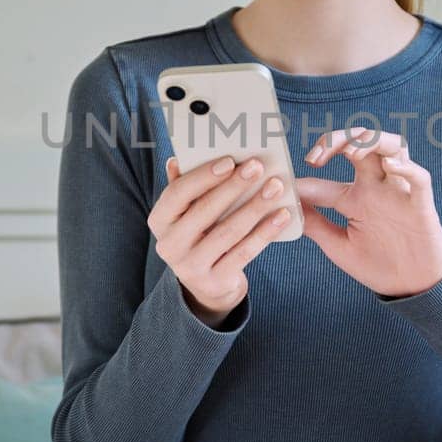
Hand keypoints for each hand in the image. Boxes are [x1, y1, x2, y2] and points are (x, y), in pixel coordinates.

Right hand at [149, 154, 294, 323]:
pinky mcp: (215, 282)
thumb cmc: (199, 233)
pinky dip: (265, 232)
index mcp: (159, 220)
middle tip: (258, 166)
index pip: (177, 194)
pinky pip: (244, 253)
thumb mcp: (187, 212)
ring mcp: (190, 267)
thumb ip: (184, 185)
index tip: (230, 160)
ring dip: (255, 207)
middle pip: (205, 211)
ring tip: (276, 187)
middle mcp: (169, 245)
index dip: (203, 176)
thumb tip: (177, 159)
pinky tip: (282, 215)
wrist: (208, 282)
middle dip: (234, 186)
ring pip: (228, 232)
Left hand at [294, 128, 441, 298]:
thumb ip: (316, 224)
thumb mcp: (339, 246)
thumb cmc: (379, 265)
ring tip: (350, 150)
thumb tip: (288, 205)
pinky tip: (390, 166)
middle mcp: (376, 188)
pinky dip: (407, 167)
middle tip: (315, 158)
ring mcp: (398, 193)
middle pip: (360, 145)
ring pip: (391, 147)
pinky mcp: (421, 205)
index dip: (303, 180)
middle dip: (336, 141)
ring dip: (370, 140)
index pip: (325, 180)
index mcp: (355, 199)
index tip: (284, 186)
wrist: (414, 287)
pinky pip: (419, 178)